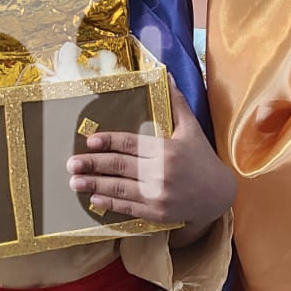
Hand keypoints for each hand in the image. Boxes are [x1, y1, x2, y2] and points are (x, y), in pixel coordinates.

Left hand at [66, 78, 235, 241]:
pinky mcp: (158, 214)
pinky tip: (94, 199)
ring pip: (121, 189)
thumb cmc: (202, 158)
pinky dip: (110, 204)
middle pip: (121, 167)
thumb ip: (177, 103)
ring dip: (95, 185)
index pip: (132, 144)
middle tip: (71, 162)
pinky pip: (129, 208)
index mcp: (168, 150)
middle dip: (93, 165)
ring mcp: (159, 196)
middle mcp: (162, 174)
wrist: (218, 197)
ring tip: (75, 181)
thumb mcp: (192, 129)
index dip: (109, 141)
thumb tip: (166, 76)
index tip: (90, 141)